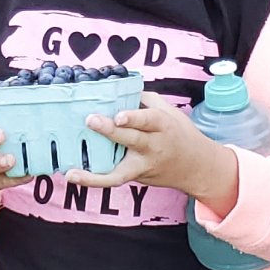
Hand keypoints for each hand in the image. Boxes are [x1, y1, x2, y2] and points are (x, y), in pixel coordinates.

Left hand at [87, 93, 237, 206]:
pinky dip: (93, 180)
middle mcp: (153, 147)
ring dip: (94, 174)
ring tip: (72, 171)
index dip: (134, 118)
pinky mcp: (136, 177)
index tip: (119, 115)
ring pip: (120, 172)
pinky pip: (113, 179)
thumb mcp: (168, 111)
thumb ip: (144, 100)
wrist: (197, 167)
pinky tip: (73, 175)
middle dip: (111, 131)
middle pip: (132, 140)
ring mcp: (143, 166)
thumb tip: (117, 89)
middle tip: (91, 120)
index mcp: (162, 126)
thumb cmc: (179, 133)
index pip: (148, 120)